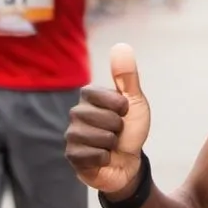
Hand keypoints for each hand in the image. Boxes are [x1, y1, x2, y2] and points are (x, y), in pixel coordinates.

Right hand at [65, 43, 151, 196]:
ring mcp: (72, 135)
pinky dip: (105, 157)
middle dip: (118, 127)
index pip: (101, 94)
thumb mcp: (135, 101)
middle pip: (104, 118)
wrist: (129, 161)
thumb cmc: (131, 129)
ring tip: (111, 144)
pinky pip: (91, 155)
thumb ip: (127, 76)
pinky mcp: (72, 155)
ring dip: (112, 143)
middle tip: (118, 131)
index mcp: (89, 97)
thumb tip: (121, 46)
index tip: (124, 111)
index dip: (120, 106)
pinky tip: (103, 157)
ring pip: (98, 137)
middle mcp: (76, 113)